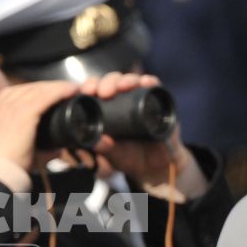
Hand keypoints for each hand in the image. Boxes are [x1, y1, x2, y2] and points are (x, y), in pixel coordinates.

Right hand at [0, 80, 83, 171]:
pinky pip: (46, 96)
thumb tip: (56, 149)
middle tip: (63, 89)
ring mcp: (10, 108)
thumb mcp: (12, 153)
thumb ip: (32, 148)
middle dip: (46, 88)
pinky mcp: (23, 113)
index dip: (32, 93)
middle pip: (26, 89)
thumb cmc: (2, 171)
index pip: (13, 95)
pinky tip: (72, 90)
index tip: (46, 95)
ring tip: (71, 88)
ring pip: (37, 90)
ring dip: (56, 87)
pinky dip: (61, 91)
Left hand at [78, 71, 199, 197]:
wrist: (155, 166)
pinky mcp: (159, 102)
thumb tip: (96, 142)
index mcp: (105, 109)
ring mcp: (140, 99)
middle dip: (106, 82)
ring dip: (126, 80)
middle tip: (104, 92)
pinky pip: (154, 87)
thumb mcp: (114, 155)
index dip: (90, 87)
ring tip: (123, 86)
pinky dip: (150, 82)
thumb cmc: (130, 157)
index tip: (87, 91)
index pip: (95, 90)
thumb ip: (105, 149)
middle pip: (112, 81)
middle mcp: (122, 100)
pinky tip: (146, 82)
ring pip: (131, 80)